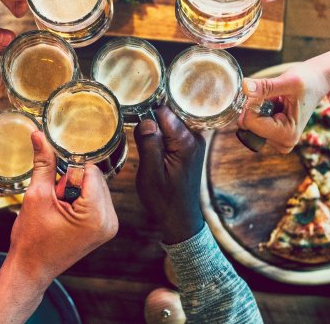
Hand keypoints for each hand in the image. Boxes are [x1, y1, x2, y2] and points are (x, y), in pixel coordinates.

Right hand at [8, 131, 117, 281]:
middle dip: (72, 180)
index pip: (89, 170)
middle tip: (54, 198)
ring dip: (76, 189)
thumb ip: (44, 163)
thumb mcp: (37, 196)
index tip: (53, 178)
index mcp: (96, 214)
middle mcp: (110, 220)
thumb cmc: (31, 239)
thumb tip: (39, 134)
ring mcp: (110, 225)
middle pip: (95, 177)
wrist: (31, 268)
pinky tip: (65, 212)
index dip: (69, 169)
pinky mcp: (105, 228)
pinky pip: (96, 198)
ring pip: (95, 186)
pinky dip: (80, 198)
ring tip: (59, 208)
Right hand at [134, 107, 205, 244]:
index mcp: (186, 142)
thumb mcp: (151, 173)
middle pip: (168, 114)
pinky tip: (154, 147)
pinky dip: (162, 136)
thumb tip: (146, 119)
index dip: (147, 114)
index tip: (135, 120)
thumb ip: (149, 144)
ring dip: (156, 129)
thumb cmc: (164, 199)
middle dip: (152, 120)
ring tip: (146, 144)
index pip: (164, 112)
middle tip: (139, 135)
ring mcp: (194, 141)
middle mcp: (194, 138)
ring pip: (170, 122)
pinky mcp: (190, 146)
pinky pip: (173, 131)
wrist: (180, 218)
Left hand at [238, 61, 329, 153]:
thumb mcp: (288, 81)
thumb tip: (244, 87)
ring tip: (278, 101)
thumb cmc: (308, 82)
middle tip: (274, 96)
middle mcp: (282, 142)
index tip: (267, 93)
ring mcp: (277, 140)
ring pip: (249, 123)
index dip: (253, 103)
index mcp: (288, 134)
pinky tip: (275, 104)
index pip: (251, 123)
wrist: (317, 82)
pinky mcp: (273, 135)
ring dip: (258, 107)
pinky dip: (260, 110)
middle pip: (248, 124)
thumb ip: (266, 86)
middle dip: (255, 106)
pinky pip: (253, 122)